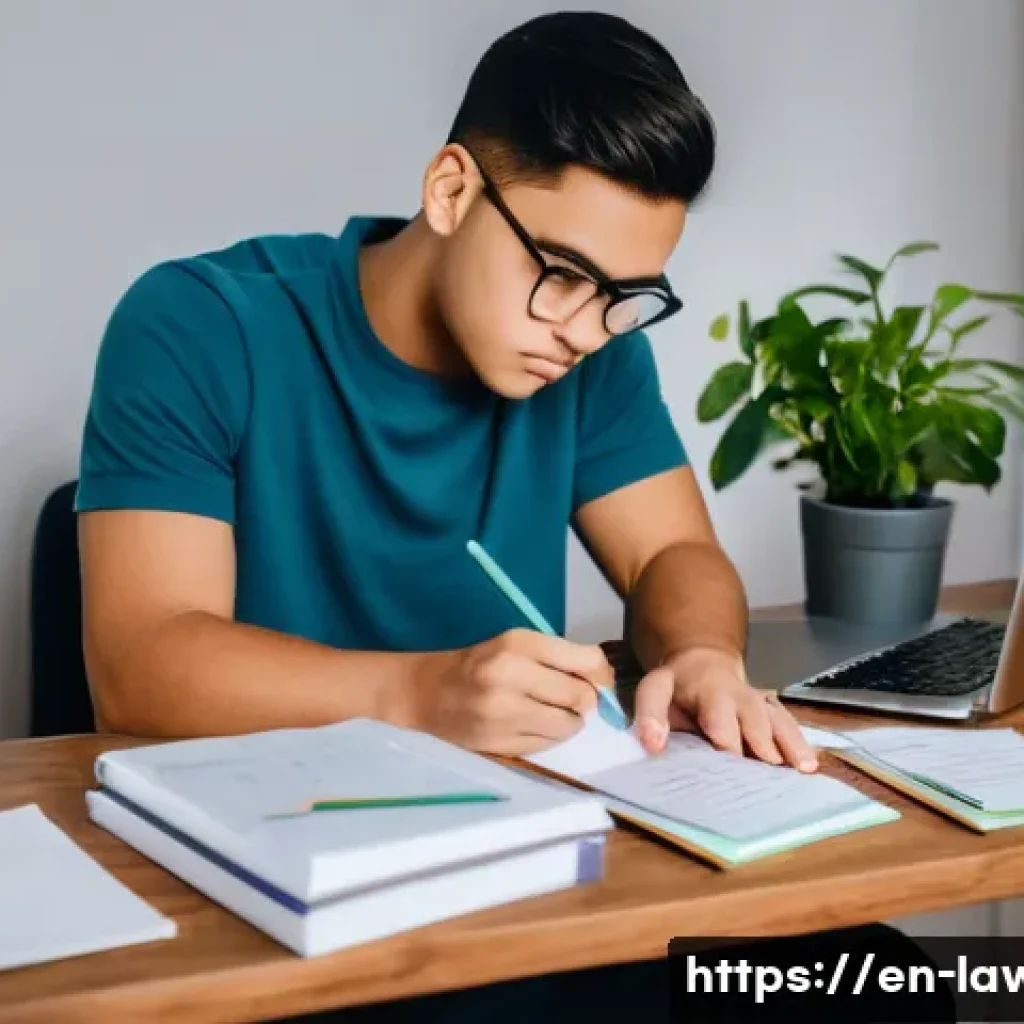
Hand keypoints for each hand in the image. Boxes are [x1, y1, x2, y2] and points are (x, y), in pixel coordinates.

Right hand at [412, 630, 611, 755]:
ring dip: (570, 721)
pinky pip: (549, 745)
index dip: (601, 672)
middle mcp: (510, 678)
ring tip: (552, 712)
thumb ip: (560, 657)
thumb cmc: (479, 663)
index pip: (585, 660)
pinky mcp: (501, 745)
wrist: (427, 693)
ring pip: (569, 726)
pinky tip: (534, 725)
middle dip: (584, 699)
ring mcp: (504, 716)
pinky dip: (551, 736)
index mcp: (517, 645)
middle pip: (581, 697)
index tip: (598, 678)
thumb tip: (606, 679)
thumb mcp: (516, 644)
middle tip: (571, 697)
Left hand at [632, 647, 817, 771]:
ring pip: (778, 719)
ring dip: (790, 743)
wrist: (704, 664)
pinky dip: (800, 744)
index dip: (724, 734)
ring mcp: (760, 703)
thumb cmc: (679, 688)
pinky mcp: (773, 713)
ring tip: (802, 767)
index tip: (728, 756)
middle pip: (755, 716)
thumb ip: (650, 715)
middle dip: (762, 740)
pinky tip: (810, 766)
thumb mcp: (655, 690)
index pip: (717, 713)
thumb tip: (652, 744)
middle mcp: (740, 695)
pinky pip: (789, 726)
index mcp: (709, 691)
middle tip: (770, 767)